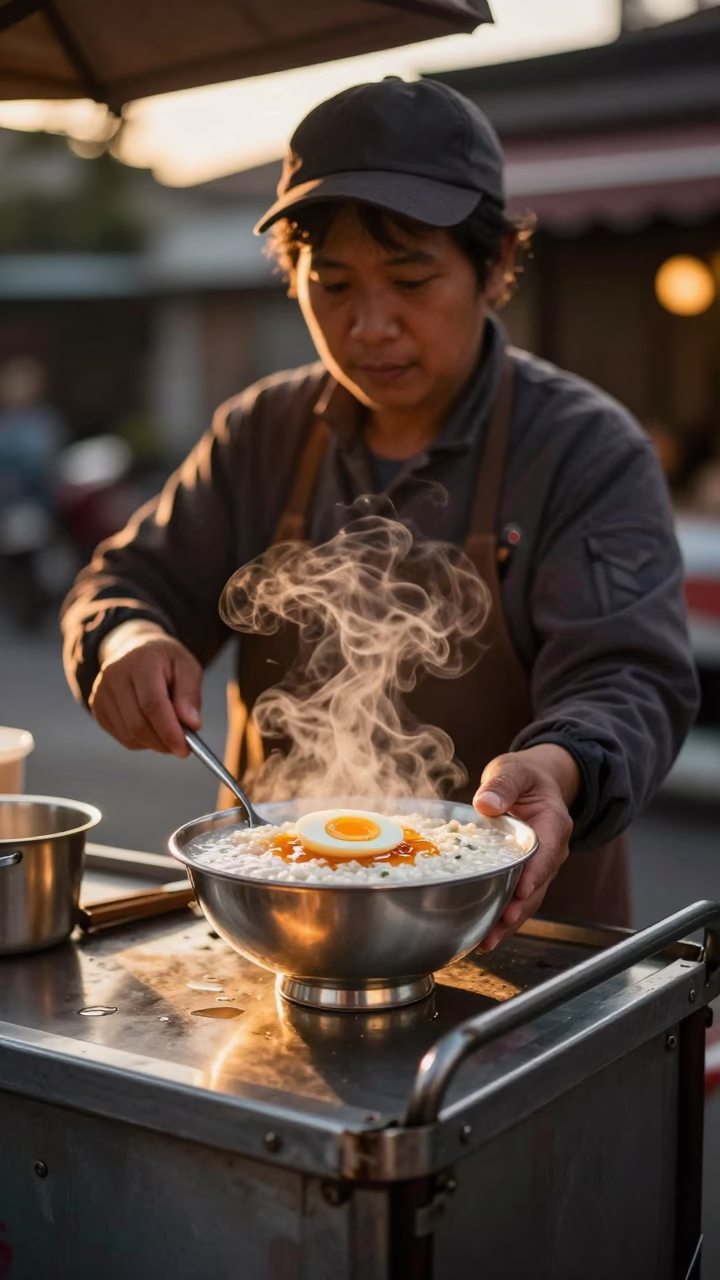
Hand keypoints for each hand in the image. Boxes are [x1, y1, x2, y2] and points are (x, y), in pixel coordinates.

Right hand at [89, 620, 202, 755]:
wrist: (135, 649)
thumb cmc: (165, 661)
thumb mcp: (187, 667)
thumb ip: (190, 694)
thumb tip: (192, 724)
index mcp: (141, 661)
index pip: (152, 703)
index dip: (169, 730)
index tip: (185, 749)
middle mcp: (115, 675)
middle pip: (138, 723)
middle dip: (163, 742)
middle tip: (182, 746)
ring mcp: (101, 692)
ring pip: (129, 734)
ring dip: (154, 742)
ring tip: (169, 731)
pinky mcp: (97, 707)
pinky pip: (122, 737)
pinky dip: (142, 740)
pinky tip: (152, 727)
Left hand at [473, 744, 578, 951]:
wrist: (533, 783)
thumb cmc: (525, 777)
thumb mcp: (513, 771)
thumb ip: (502, 785)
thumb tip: (486, 804)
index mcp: (553, 824)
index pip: (548, 852)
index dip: (536, 873)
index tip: (522, 890)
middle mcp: (551, 850)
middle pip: (539, 884)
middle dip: (521, 908)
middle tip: (500, 924)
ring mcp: (539, 866)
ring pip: (528, 899)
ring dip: (509, 921)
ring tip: (488, 941)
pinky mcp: (524, 875)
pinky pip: (516, 899)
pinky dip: (502, 918)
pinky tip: (483, 936)